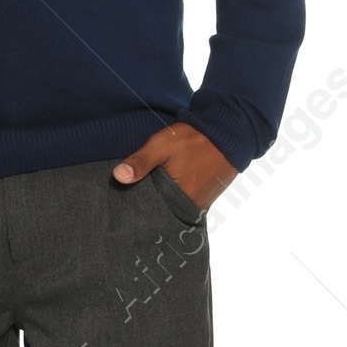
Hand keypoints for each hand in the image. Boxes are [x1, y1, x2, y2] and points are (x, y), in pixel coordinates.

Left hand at [112, 123, 235, 210]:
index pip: (153, 216)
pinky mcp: (208, 196)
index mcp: (180, 199)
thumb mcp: (162, 146)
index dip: (139, 213)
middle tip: (134, 207)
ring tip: (149, 200)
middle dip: (151, 211)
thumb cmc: (195, 138)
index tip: (126, 211)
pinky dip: (177, 201)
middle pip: (165, 214)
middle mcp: (193, 206)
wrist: (229, 130)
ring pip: (176, 210)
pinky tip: (167, 193)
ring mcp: (202, 202)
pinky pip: (187, 204)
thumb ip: (140, 162)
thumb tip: (118, 177)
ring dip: (164, 206)